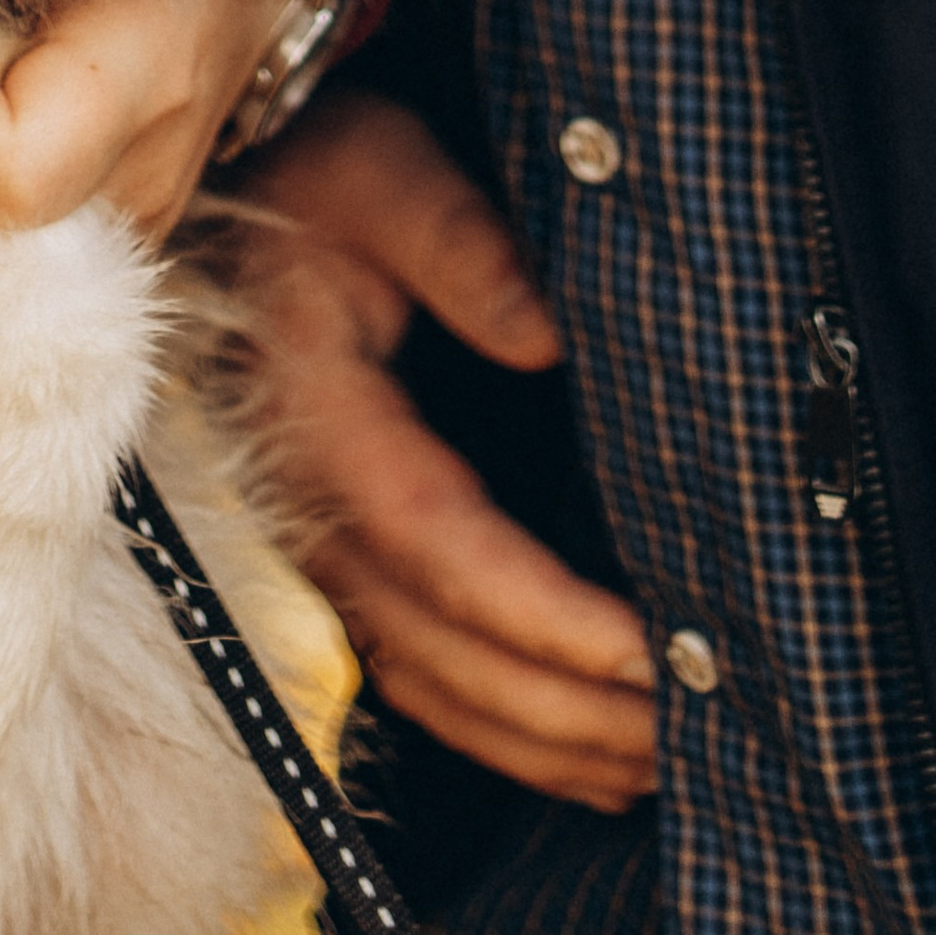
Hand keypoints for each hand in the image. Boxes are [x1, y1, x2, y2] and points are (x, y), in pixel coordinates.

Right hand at [243, 91, 656, 811]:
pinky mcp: (339, 554)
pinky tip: (579, 755)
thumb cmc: (317, 174)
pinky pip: (416, 675)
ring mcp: (320, 542)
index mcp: (324, 416)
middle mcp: (312, 503)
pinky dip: (499, 730)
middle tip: (700, 728)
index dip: (548, 618)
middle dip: (571, 709)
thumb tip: (548, 333)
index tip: (652, 654)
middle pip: (444, 651)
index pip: (443, 548)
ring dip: (545, 741)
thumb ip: (459, 244)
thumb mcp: (384, 173)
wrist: (236, 193)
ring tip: (662, 761)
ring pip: (433, 686)